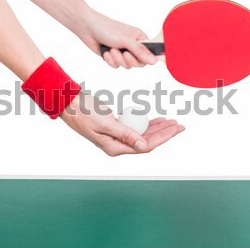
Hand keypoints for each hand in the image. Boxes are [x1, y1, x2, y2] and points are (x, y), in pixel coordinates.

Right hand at [60, 92, 184, 155]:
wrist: (68, 102)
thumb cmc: (84, 111)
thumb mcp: (105, 123)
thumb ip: (125, 134)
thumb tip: (144, 146)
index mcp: (114, 148)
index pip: (145, 146)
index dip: (163, 138)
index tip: (176, 129)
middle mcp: (116, 145)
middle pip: (146, 141)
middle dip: (164, 133)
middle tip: (180, 125)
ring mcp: (115, 137)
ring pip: (142, 134)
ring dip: (157, 128)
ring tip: (172, 122)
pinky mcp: (114, 128)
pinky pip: (134, 127)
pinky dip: (146, 123)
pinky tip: (156, 120)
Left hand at [78, 10, 157, 68]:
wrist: (87, 28)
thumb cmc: (107, 28)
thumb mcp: (126, 40)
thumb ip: (140, 51)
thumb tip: (154, 61)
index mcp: (140, 38)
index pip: (150, 54)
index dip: (147, 59)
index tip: (141, 60)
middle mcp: (133, 45)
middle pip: (139, 63)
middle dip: (128, 60)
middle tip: (123, 53)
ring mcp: (123, 51)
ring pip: (127, 65)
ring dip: (118, 60)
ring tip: (112, 50)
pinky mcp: (114, 57)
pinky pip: (116, 66)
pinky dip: (110, 60)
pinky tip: (106, 52)